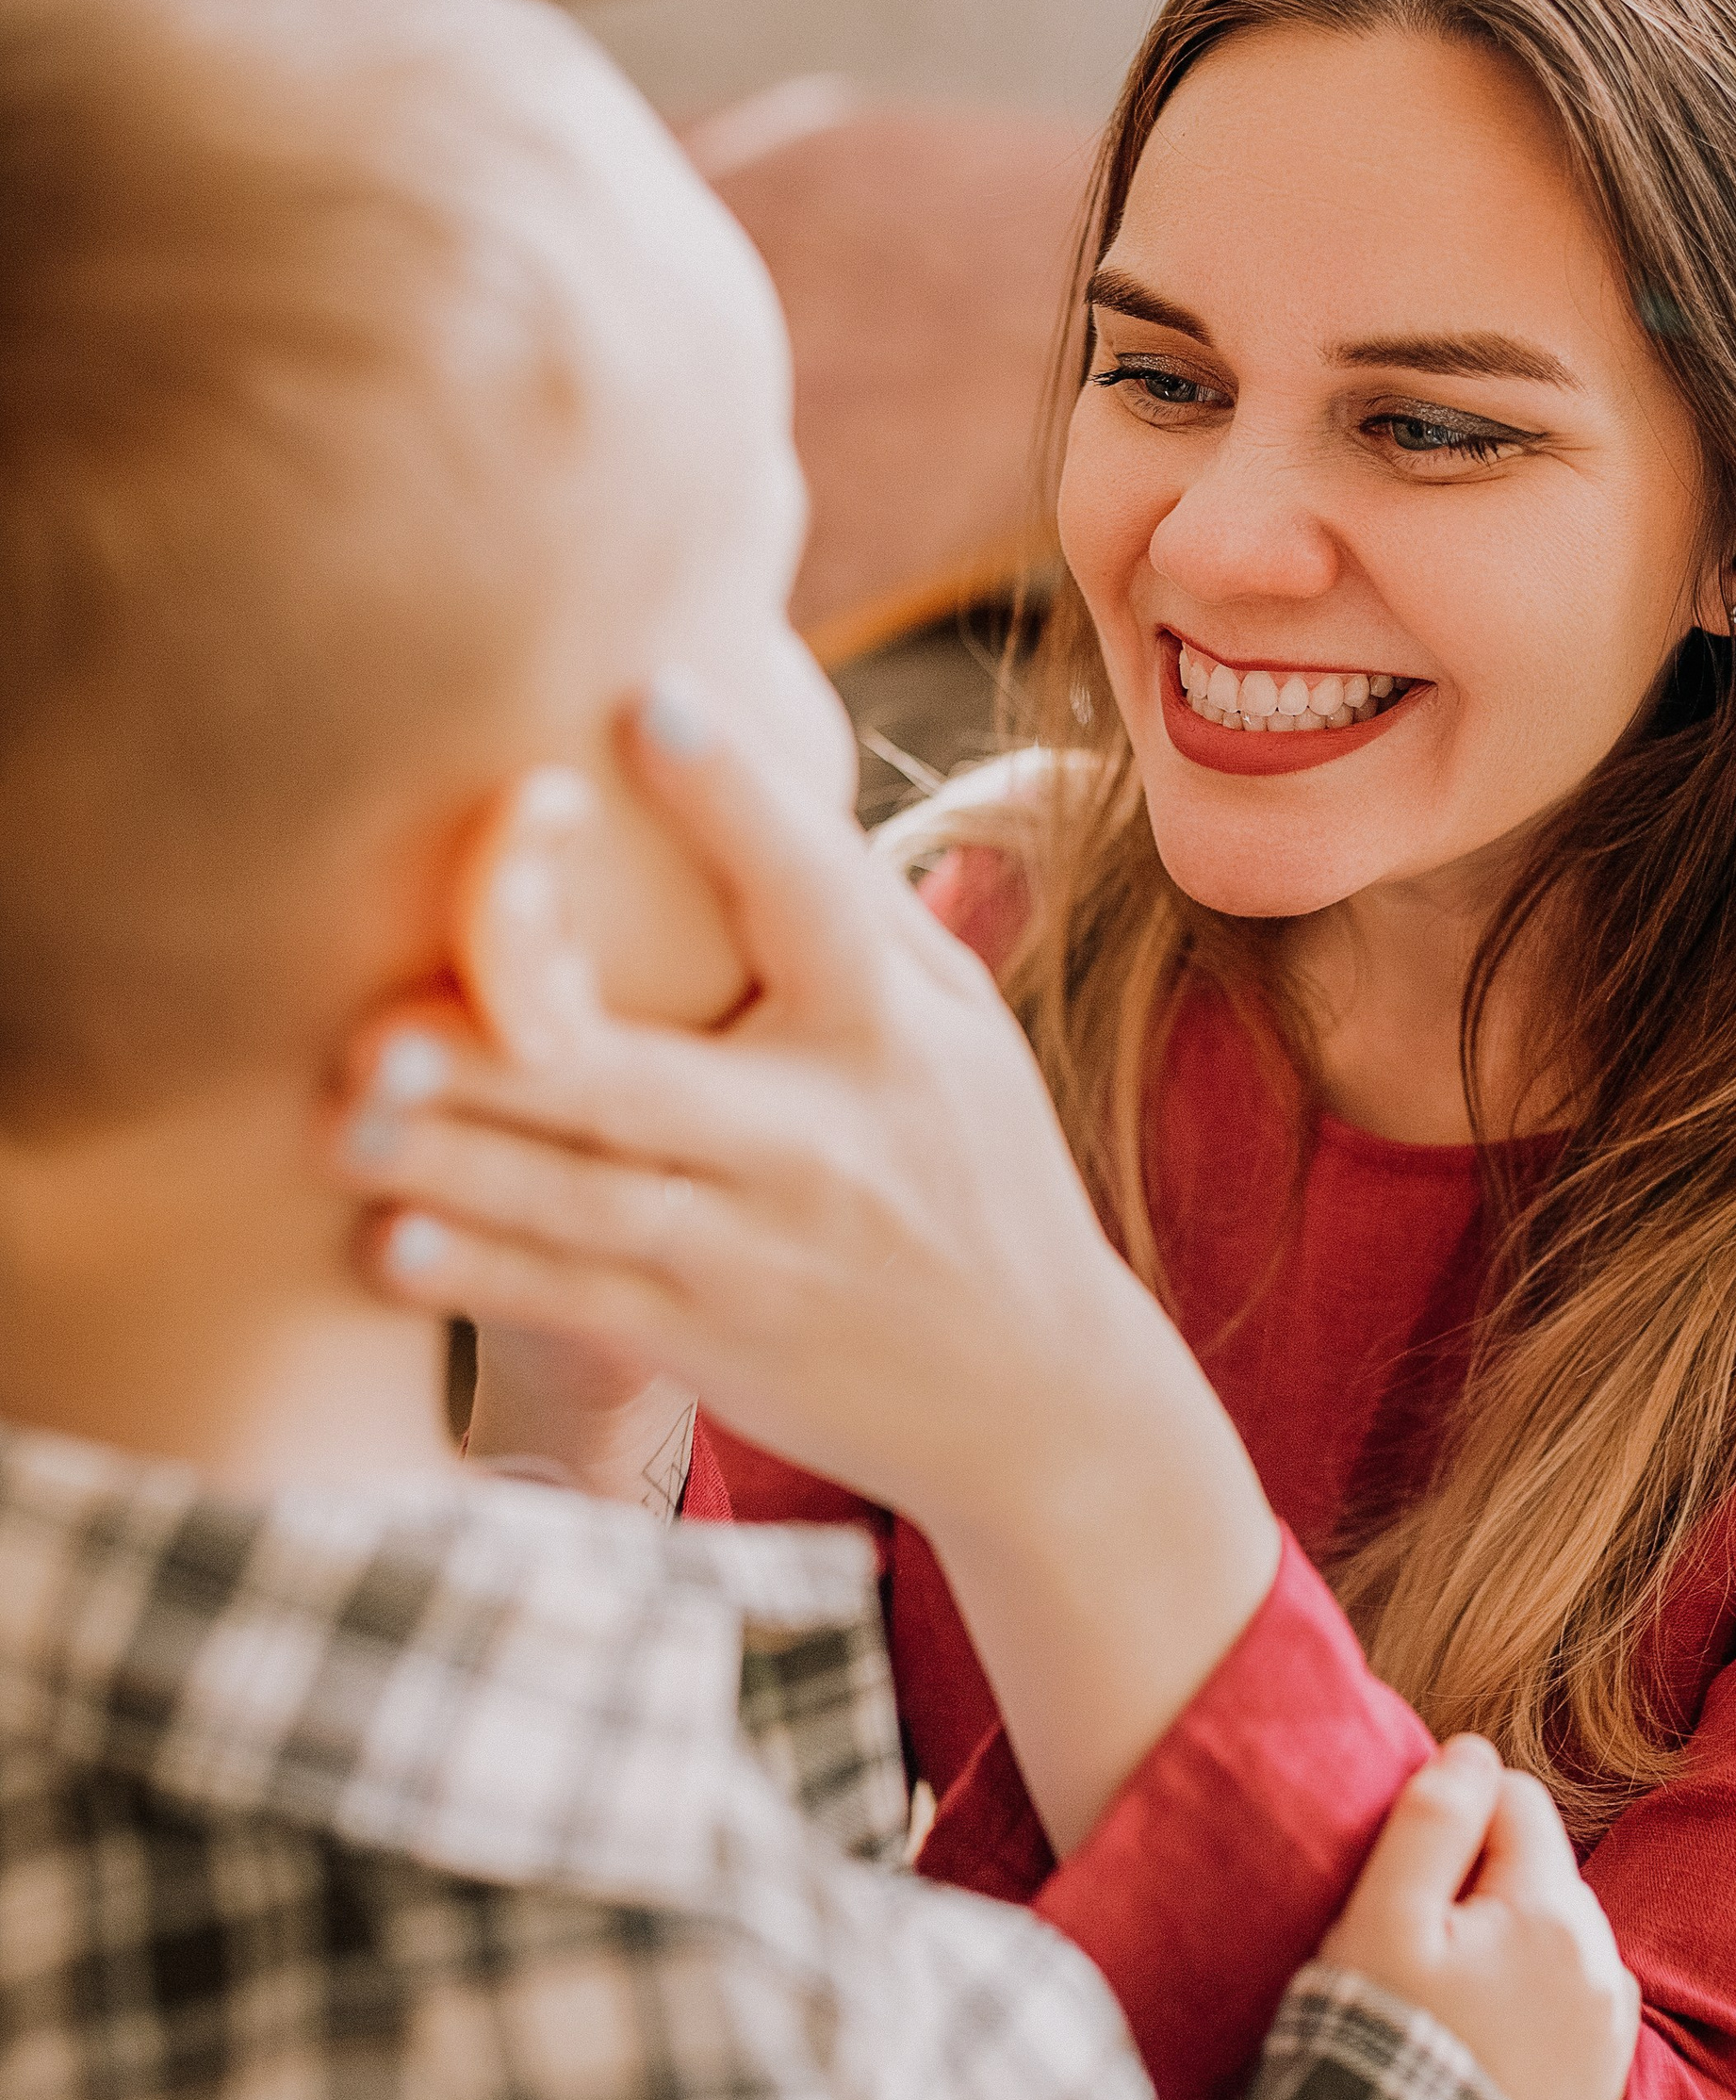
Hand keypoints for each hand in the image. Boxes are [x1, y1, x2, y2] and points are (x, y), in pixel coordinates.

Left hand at [330, 675, 1278, 1851]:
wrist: (1037, 1398)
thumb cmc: (977, 1168)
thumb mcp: (963, 1027)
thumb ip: (856, 904)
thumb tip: (741, 750)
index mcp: (890, 1027)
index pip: (810, 895)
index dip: (737, 799)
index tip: (648, 701)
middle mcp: (826, 1137)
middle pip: (640, 1079)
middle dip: (503, 1047)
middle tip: (372, 1007)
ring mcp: (762, 1249)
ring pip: (584, 1197)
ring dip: (453, 1159)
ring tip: (335, 1115)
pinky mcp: (713, 1340)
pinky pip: (580, 1301)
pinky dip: (486, 1276)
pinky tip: (390, 1243)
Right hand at [1322, 1737, 1641, 2099]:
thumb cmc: (1378, 2041)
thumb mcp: (1381, 1918)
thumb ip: (1431, 1820)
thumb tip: (1474, 1751)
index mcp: (1554, 1915)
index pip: (1519, 1799)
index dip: (1454, 1823)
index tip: (1410, 1885)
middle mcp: (1604, 1967)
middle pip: (1544, 1868)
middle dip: (1487, 1884)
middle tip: (1422, 1952)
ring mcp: (1611, 2032)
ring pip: (1561, 1934)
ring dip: (1514, 1943)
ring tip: (1449, 2002)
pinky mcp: (1603, 2084)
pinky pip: (1575, 2001)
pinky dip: (1536, 2002)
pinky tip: (1482, 2038)